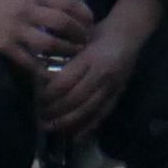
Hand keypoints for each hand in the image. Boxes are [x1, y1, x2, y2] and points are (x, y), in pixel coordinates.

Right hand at [0, 0, 91, 76]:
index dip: (83, 13)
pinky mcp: (4, 47)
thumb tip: (69, 14)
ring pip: (50, 42)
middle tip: (86, 42)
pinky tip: (52, 74)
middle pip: (63, 22)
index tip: (91, 22)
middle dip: (78, 33)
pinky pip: (29, 61)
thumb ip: (43, 2)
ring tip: (74, 55)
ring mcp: (16, 29)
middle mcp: (27, 10)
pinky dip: (42, 69)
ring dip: (65, 50)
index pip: (67, 1)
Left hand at [34, 0, 155, 135]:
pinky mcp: (118, 93)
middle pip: (74, 98)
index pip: (64, 82)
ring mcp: (112, 85)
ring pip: (88, 109)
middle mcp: (102, 73)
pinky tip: (75, 136)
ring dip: (67, 122)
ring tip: (51, 127)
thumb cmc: (100, 33)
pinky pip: (102, 113)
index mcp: (90, 58)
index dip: (48, 95)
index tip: (36, 100)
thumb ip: (64, 59)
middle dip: (54, 111)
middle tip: (39, 118)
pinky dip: (88, 126)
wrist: (131, 32)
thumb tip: (40, 77)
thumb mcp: (78, 41)